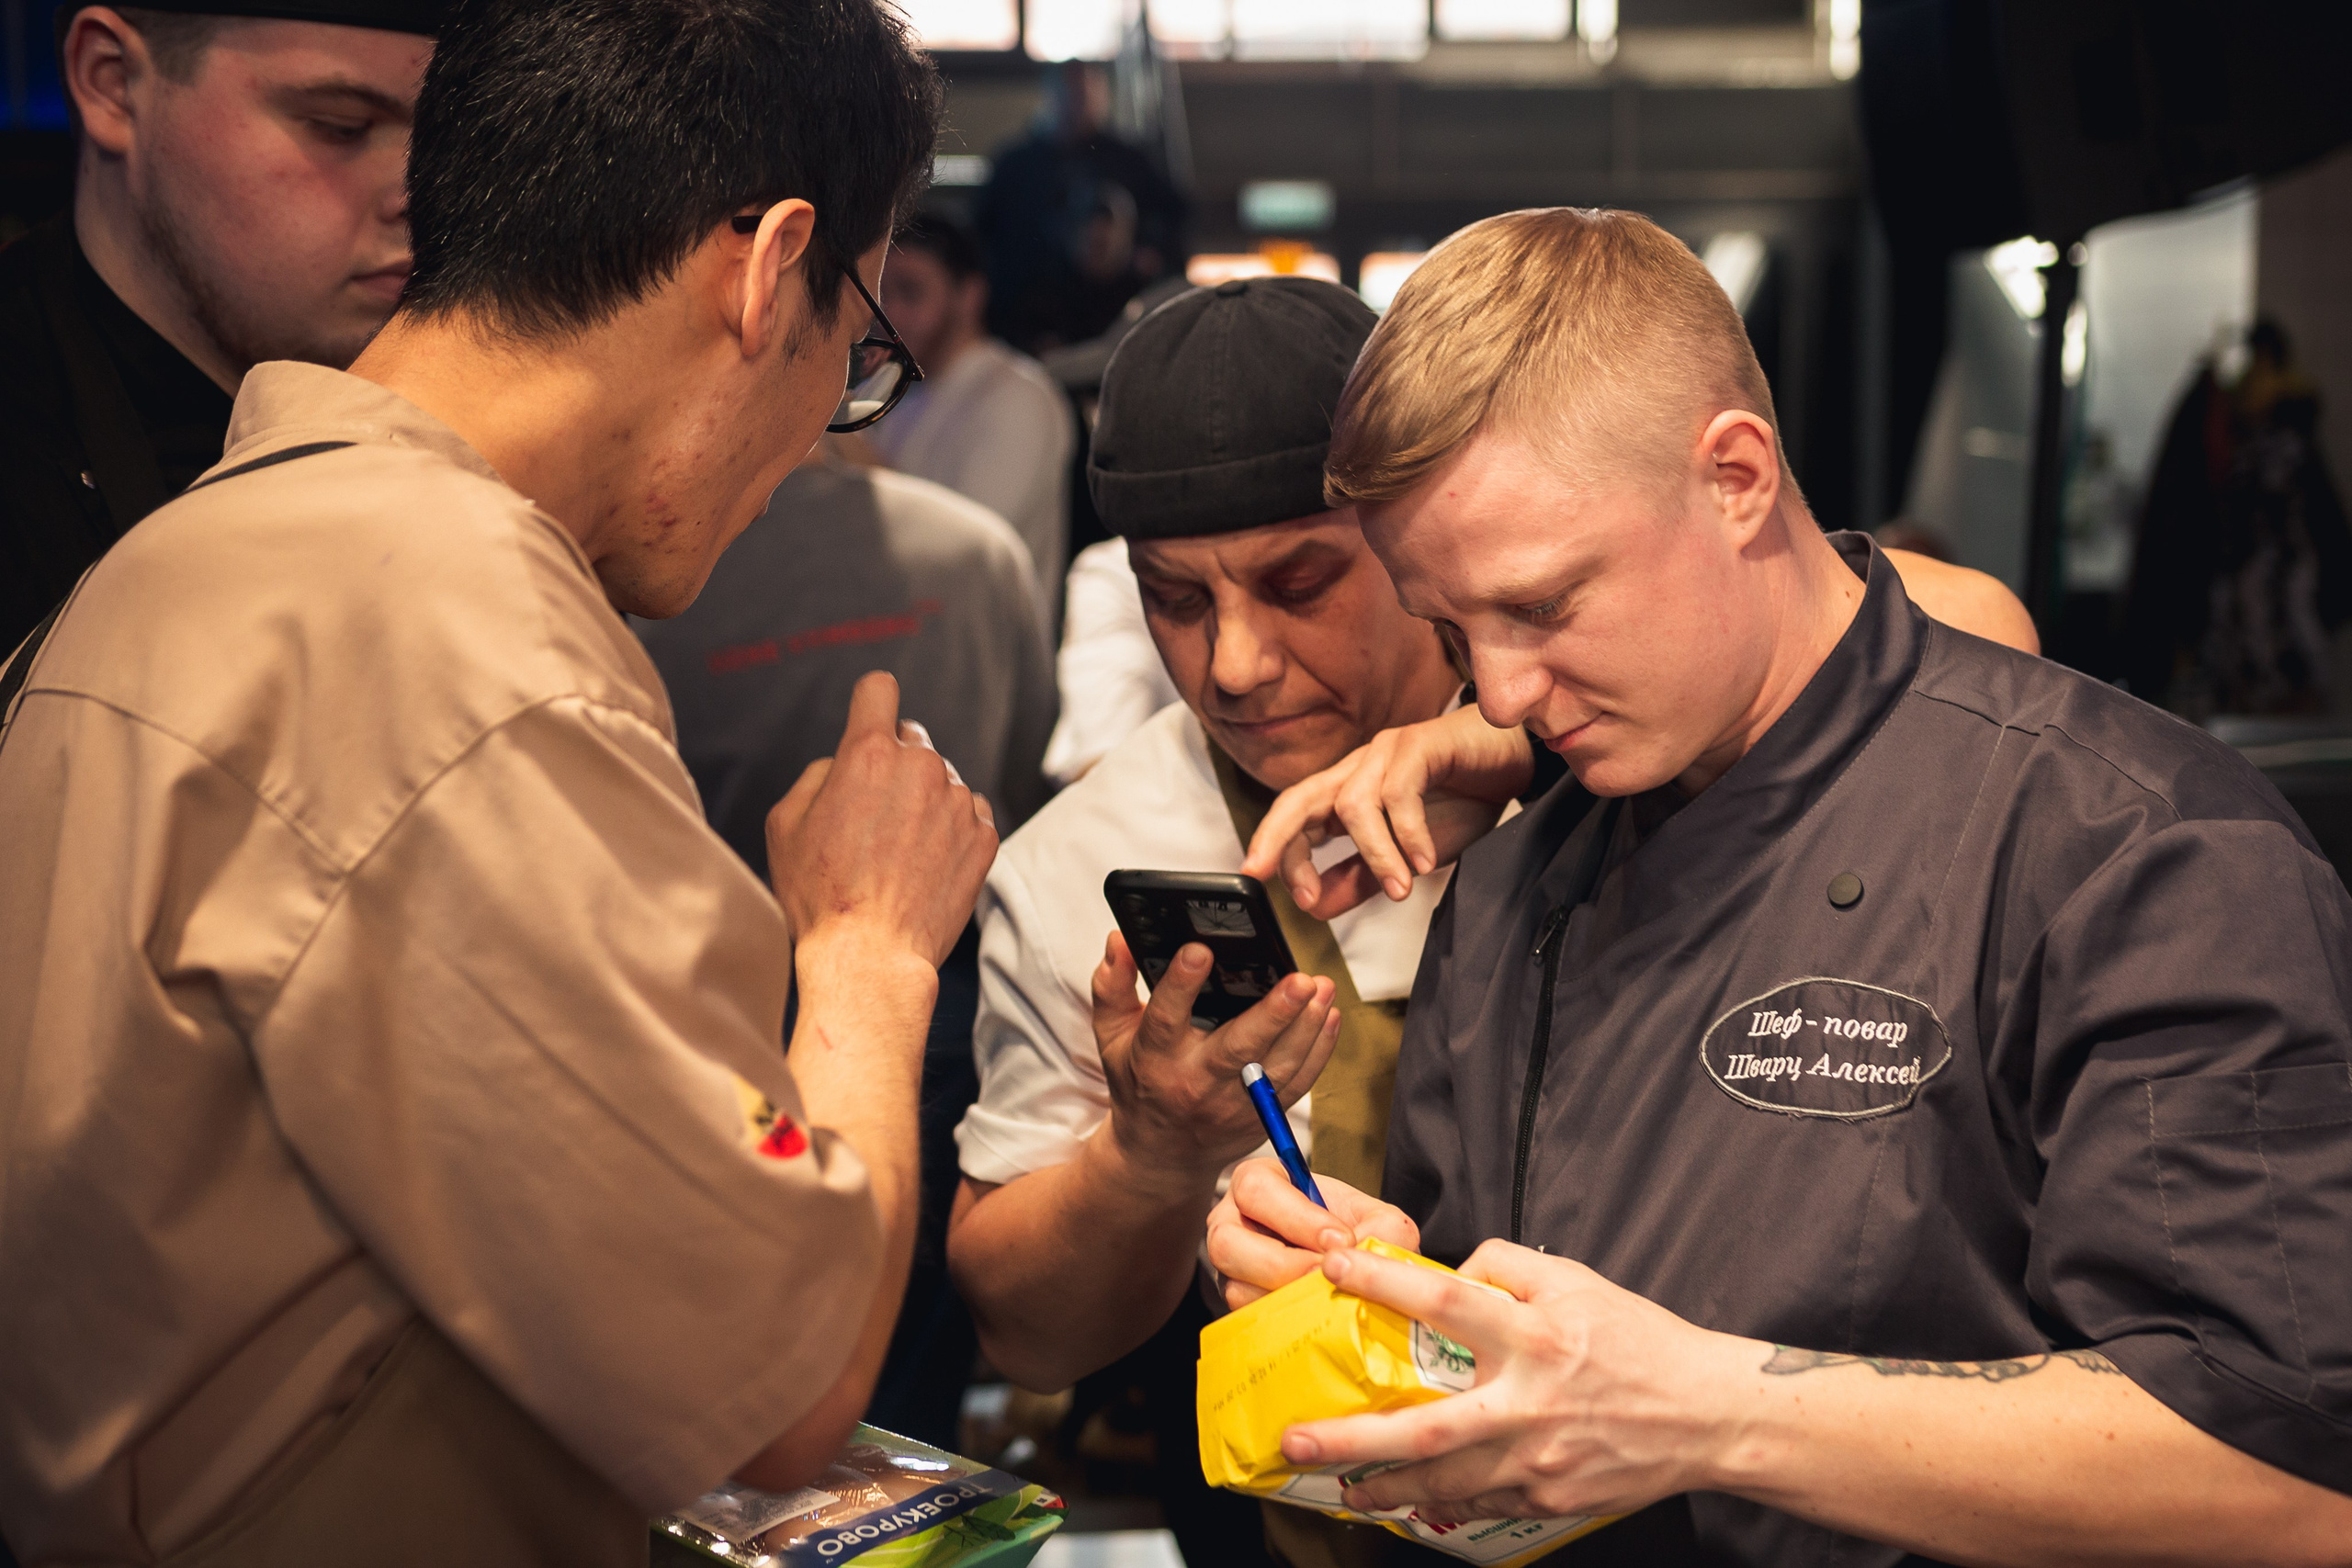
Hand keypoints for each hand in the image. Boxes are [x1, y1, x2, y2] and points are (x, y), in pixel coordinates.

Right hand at [766, 671, 997, 966]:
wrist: (870, 956)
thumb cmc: (819, 896)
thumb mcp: (785, 826)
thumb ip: (817, 776)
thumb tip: (843, 764)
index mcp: (869, 754)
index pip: (879, 690)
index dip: (869, 705)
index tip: (868, 724)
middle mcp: (921, 767)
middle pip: (911, 737)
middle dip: (893, 764)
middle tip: (872, 815)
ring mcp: (957, 802)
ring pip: (941, 779)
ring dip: (923, 801)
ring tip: (898, 853)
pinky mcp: (984, 837)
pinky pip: (968, 812)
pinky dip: (951, 829)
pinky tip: (926, 865)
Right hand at [1091, 935, 1340, 1188]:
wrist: (1161, 1155)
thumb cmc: (1139, 1081)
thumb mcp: (1112, 1036)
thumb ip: (1112, 985)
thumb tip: (1119, 940)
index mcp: (1154, 1059)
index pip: (1165, 1019)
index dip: (1181, 984)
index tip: (1199, 950)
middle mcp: (1195, 1083)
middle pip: (1238, 1048)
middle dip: (1273, 1013)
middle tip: (1301, 980)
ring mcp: (1234, 1105)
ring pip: (1278, 1067)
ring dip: (1306, 1027)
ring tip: (1323, 988)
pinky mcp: (1262, 1116)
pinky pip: (1298, 1083)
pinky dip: (1318, 1050)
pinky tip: (1329, 1015)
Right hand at [1205, 1158, 1418, 1309]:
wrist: (1351, 1266)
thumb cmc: (1352, 1230)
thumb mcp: (1375, 1217)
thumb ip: (1381, 1227)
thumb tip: (1359, 1253)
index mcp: (1256, 1185)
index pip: (1256, 1190)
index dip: (1296, 1216)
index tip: (1340, 1239)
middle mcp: (1230, 1225)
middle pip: (1226, 1243)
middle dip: (1282, 1264)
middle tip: (1326, 1274)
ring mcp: (1231, 1270)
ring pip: (1236, 1288)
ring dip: (1285, 1296)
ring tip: (1327, 1297)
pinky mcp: (1241, 1308)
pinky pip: (1252, 1320)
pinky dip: (1287, 1322)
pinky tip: (1319, 1316)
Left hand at [1240, 706, 1533, 918]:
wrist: (1513, 759)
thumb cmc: (1460, 800)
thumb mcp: (1404, 855)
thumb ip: (1361, 879)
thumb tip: (1315, 908)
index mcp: (1346, 792)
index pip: (1296, 820)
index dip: (1282, 853)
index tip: (1294, 898)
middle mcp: (1357, 769)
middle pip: (1299, 797)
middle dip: (1276, 836)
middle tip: (1264, 872)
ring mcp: (1385, 753)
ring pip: (1354, 805)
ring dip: (1374, 854)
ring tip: (1400, 889)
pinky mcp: (1418, 746)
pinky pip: (1400, 792)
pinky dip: (1409, 833)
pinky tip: (1426, 862)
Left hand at [1278, 1240, 1748, 1523]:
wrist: (1711, 1415)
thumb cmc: (1642, 1341)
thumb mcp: (1578, 1281)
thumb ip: (1507, 1267)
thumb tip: (1451, 1270)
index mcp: (1537, 1336)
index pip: (1446, 1300)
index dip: (1383, 1283)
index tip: (1332, 1271)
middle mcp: (1532, 1402)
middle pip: (1428, 1428)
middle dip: (1354, 1439)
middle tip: (1297, 1439)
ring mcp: (1540, 1460)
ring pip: (1445, 1483)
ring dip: (1384, 1486)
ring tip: (1340, 1485)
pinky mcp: (1553, 1497)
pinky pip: (1481, 1503)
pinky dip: (1439, 1502)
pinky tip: (1407, 1500)